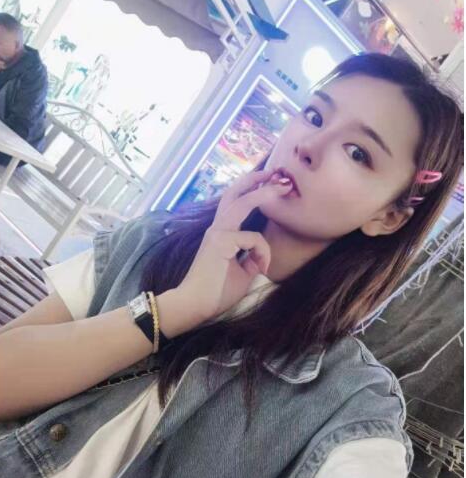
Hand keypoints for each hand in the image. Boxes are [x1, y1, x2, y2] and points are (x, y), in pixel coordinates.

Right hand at [176, 168, 293, 320]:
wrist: (195, 305)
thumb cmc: (216, 292)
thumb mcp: (242, 272)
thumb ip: (252, 258)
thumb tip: (262, 255)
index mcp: (220, 234)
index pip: (237, 206)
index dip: (254, 195)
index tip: (271, 187)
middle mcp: (217, 228)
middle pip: (234, 193)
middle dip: (255, 179)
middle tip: (275, 172)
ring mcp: (217, 232)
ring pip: (242, 203)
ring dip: (263, 193)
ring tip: (282, 186)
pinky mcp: (220, 242)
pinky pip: (253, 239)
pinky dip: (263, 252)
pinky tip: (262, 267)